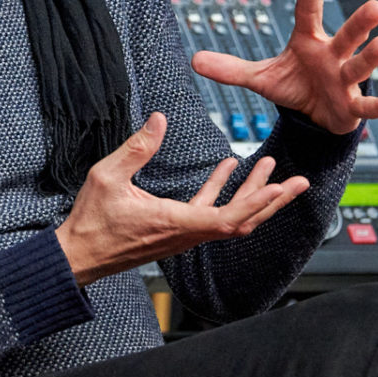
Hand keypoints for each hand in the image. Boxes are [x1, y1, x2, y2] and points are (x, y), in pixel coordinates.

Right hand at [54, 112, 309, 285]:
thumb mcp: (107, 177)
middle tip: (298, 181)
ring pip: (230, 218)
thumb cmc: (91, 222)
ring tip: (270, 169)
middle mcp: (186, 233)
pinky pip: (209, 212)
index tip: (280, 187)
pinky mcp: (175, 230)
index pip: (228, 218)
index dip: (256, 203)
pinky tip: (227, 168)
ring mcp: (182, 234)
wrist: (79, 256)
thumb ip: (136, 148)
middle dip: (272, 201)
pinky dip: (223, 192)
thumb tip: (159, 119)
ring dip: (252, 195)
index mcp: (175, 223)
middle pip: (241, 221)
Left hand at [191, 0, 377, 133]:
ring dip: (372, 58)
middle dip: (359, 23)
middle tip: (375, 6)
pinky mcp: (353, 106)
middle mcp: (332, 56)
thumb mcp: (261, 79)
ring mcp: (345, 80)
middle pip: (346, 36)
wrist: (315, 116)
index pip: (308, 11)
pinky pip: (370, 106)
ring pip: (360, 66)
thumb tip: (194, 60)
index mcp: (308, 43)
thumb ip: (231, 69)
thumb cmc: (295, 87)